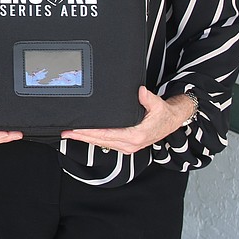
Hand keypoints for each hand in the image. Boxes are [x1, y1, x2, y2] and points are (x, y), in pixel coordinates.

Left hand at [62, 87, 194, 153]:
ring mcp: (128, 146)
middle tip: (65, 132)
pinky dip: (94, 139)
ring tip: (70, 134)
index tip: (76, 129)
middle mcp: (130, 144)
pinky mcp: (126, 144)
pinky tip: (84, 136)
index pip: (107, 134)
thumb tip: (141, 92)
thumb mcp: (158, 104)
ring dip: (85, 139)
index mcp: (136, 136)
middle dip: (81, 137)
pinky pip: (106, 143)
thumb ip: (148, 98)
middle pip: (100, 141)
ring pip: (102, 143)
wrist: (172, 121)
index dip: (90, 132)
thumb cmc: (164, 114)